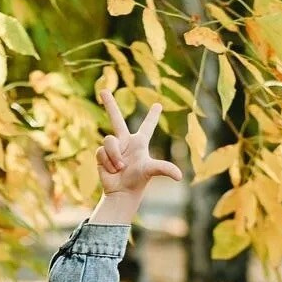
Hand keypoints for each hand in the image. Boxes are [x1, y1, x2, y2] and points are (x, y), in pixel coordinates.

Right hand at [91, 88, 182, 223]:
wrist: (121, 192)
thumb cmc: (138, 180)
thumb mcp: (151, 171)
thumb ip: (164, 169)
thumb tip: (179, 176)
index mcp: (140, 142)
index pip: (148, 126)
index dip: (152, 116)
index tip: (158, 104)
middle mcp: (125, 142)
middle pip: (115, 118)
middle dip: (109, 104)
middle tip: (103, 90)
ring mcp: (113, 147)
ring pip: (109, 140)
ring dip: (114, 156)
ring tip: (121, 168)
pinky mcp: (102, 154)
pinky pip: (101, 150)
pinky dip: (107, 161)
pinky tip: (112, 169)